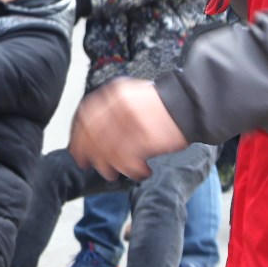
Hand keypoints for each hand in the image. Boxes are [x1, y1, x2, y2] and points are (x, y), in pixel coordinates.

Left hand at [67, 77, 188, 179]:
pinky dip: (132, 171)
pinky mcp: (144, 137)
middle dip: (89, 155)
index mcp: (114, 94)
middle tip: (91, 166)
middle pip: (93, 136)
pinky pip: (127, 160)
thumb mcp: (132, 97)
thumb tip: (92, 136)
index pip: (85, 117)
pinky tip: (141, 172)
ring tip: (118, 172)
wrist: (191, 104)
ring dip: (111, 167)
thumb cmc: (163, 106)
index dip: (78, 137)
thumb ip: (112, 111)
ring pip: (108, 151)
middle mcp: (118, 106)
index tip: (76, 150)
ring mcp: (131, 121)